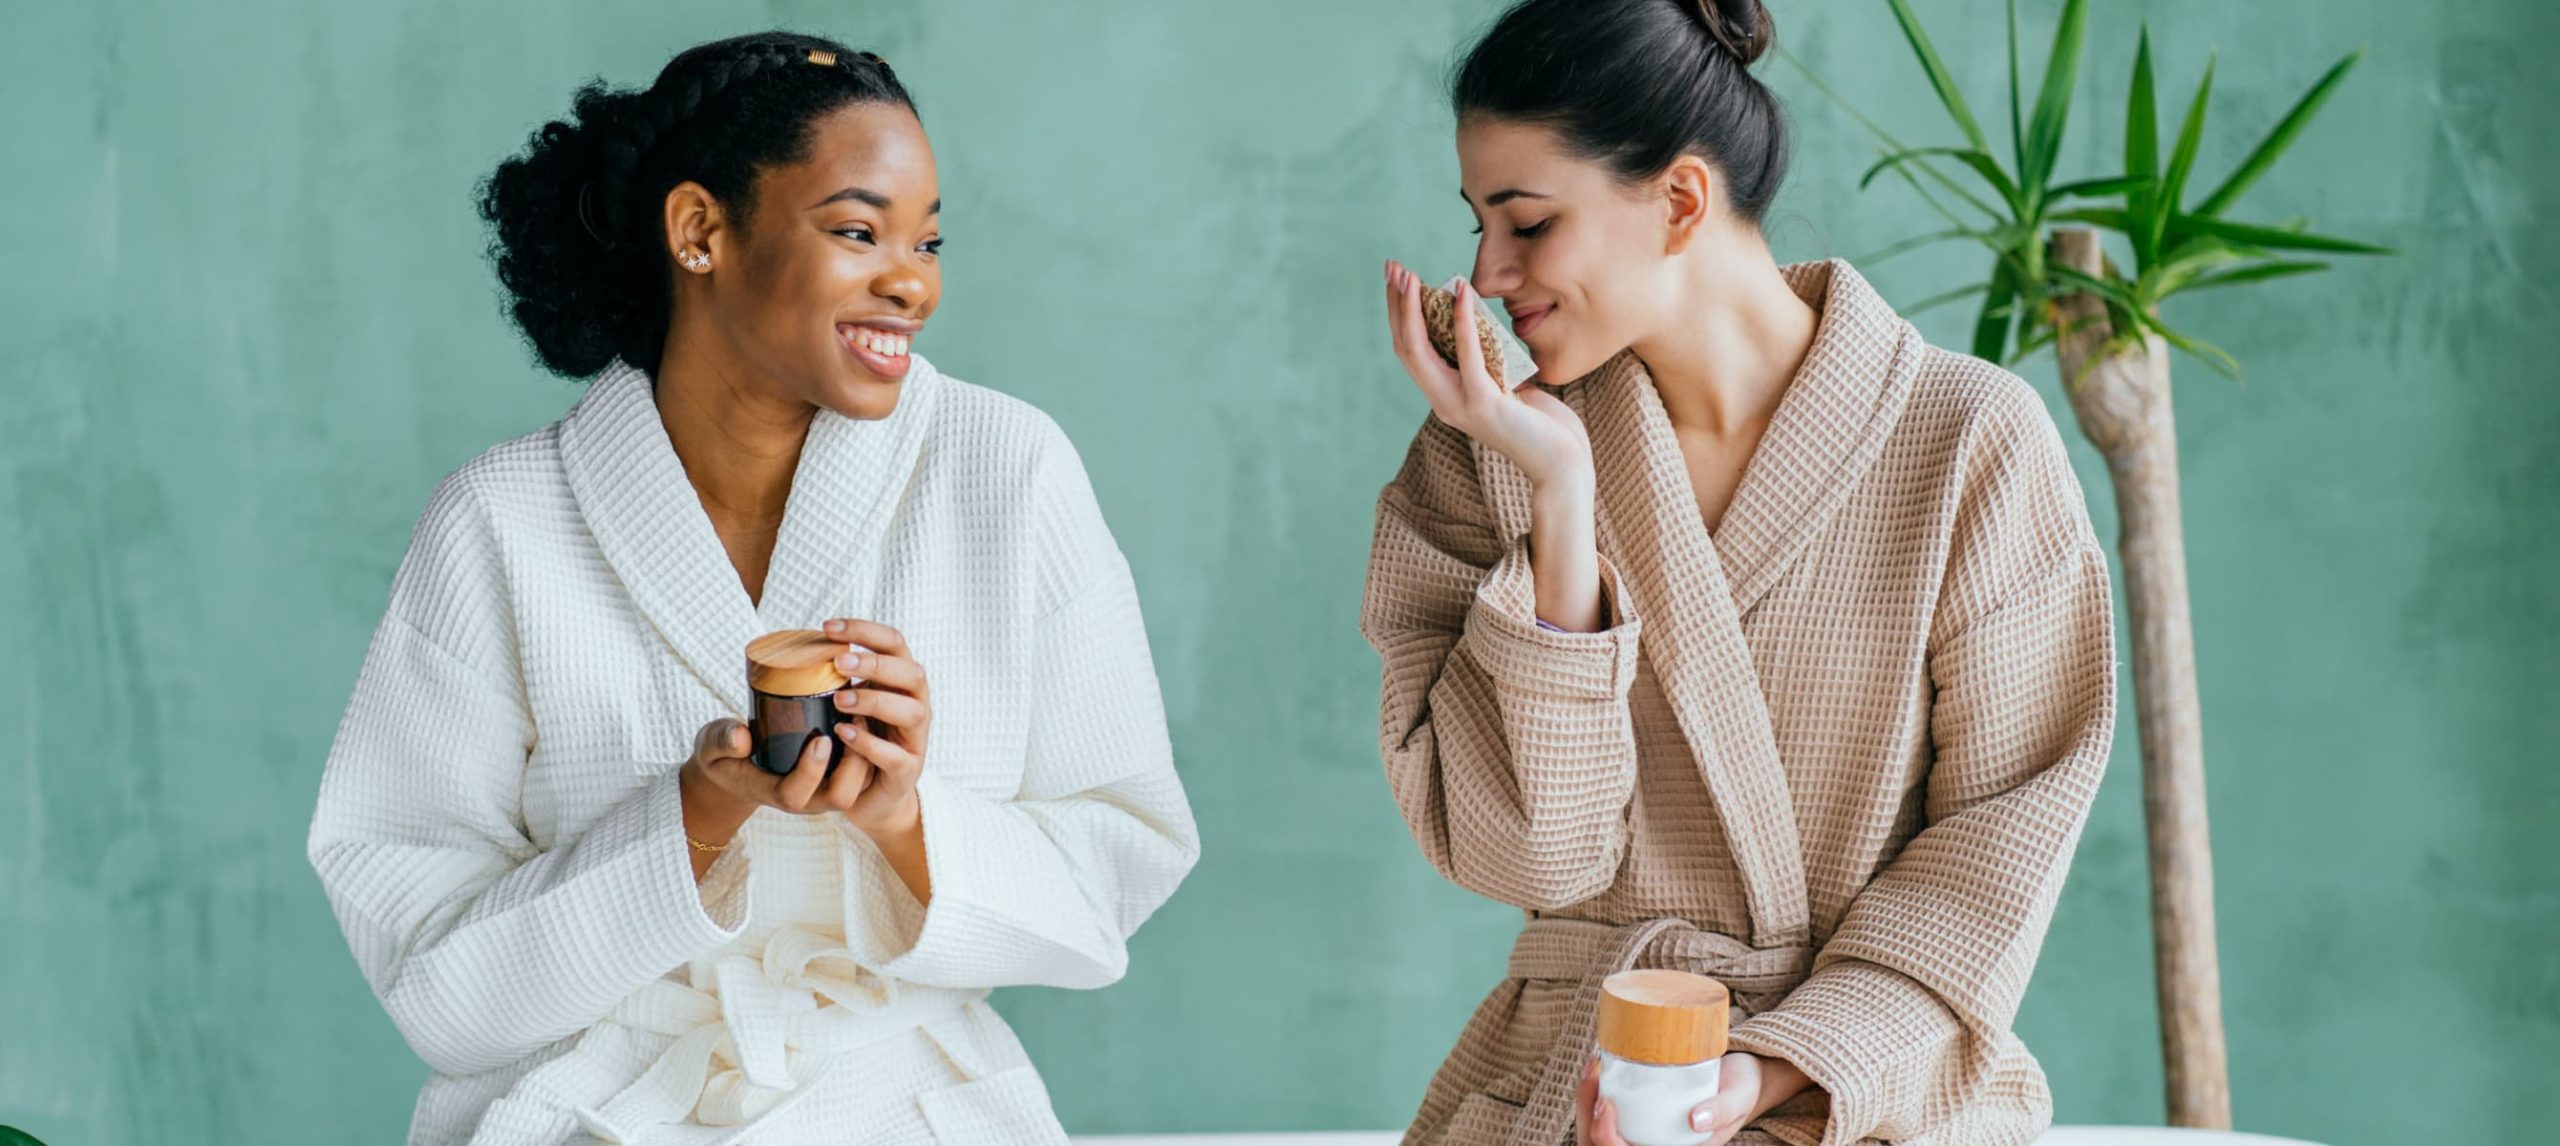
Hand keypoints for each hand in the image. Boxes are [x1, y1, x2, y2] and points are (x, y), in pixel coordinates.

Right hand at [680, 618, 931, 839]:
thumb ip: (721, 740)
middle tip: (855, 721)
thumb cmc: (723, 754)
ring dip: (867, 752)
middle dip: (853, 764)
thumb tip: (739, 736)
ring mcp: (823, 789)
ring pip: (858, 785)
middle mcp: (805, 797)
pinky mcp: (834, 775)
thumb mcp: (712, 745)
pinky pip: (863, 771)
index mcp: (774, 792)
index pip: (795, 794)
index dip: (810, 771)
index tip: (820, 738)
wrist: (735, 765)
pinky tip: (869, 713)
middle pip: (840, 796)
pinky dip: (870, 746)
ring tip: (865, 712)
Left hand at [816, 617, 931, 838]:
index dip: (865, 630)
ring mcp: (915, 738)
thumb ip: (838, 677)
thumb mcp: (850, 701)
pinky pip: (895, 755)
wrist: (873, 795)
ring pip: (911, 712)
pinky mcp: (907, 770)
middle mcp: (916, 704)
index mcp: (901, 680)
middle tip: (838, 662)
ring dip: (875, 701)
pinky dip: (869, 743)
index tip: (826, 627)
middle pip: (912, 672)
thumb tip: (800, 645)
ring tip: (839, 699)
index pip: (895, 642)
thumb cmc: (859, 738)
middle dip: (875, 663)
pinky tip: (844, 733)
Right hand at [1383, 260, 1592, 492]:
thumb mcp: (1506, 385)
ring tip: (1412, 276)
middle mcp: (1444, 402)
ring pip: (1421, 351)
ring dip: (1413, 309)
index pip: (1410, 350)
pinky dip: (1463, 320)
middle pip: (1406, 346)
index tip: (1397, 278)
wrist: (1560, 463)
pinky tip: (1463, 291)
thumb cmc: (1540, 423)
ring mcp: (1460, 404)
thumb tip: (1483, 323)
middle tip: (1393, 267)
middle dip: (1396, 304)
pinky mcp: (1484, 403)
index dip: (1399, 313)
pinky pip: (1467, 355)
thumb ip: (1489, 361)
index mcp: (1445, 397)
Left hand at [1576, 1053, 1805, 1145]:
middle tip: (1592, 1073)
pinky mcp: (1639, 1114)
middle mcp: (1656, 1145)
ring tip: (1593, 1068)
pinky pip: (1605, 1115)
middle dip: (1588, 1116)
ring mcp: (1645, 1132)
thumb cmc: (1743, 1088)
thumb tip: (1695, 1121)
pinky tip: (1597, 1069)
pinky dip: (1593, 1096)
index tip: (1606, 1103)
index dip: (1607, 1138)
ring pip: (1596, 1134)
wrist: (1745, 1076)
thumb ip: (1721, 1110)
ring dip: (1586, 1104)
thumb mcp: (1739, 1097)